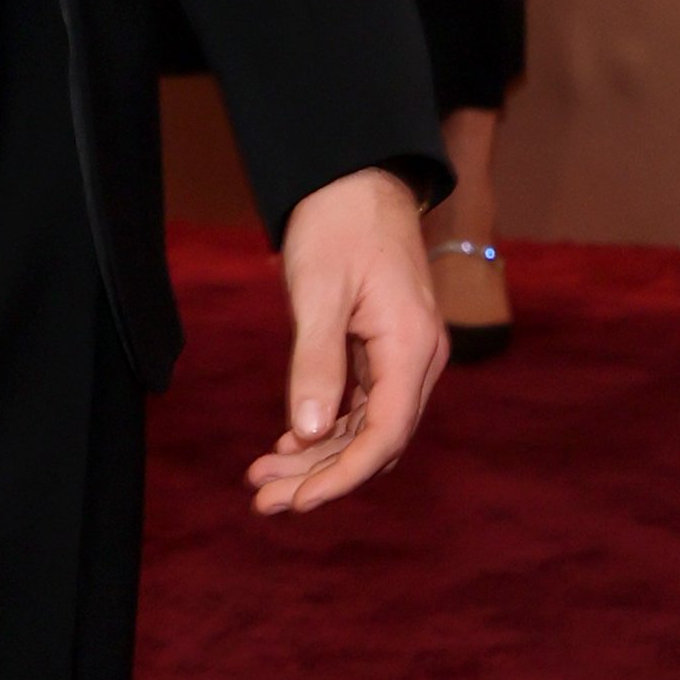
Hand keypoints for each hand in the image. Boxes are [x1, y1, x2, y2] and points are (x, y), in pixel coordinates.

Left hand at [248, 167, 447, 521]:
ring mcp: (404, 357)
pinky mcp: (384, 352)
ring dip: (317, 458)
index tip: (297, 501)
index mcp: (412, 347)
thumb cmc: (337, 223)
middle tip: (262, 502)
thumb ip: (315, 364)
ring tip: (261, 480)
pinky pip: (361, 406)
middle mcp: (418, 360)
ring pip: (365, 429)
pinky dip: (325, 429)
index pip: (385, 435)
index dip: (342, 475)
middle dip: (320, 477)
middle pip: (375, 442)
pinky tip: (285, 445)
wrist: (355, 177)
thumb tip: (308, 432)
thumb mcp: (318, 292)